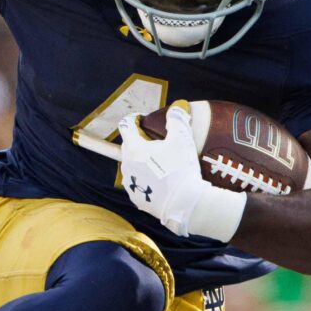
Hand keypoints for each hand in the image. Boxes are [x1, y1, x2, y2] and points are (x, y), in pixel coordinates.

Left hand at [118, 104, 244, 240]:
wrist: (184, 204)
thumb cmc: (181, 168)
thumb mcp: (182, 138)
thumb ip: (177, 118)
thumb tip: (178, 106)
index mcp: (134, 149)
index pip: (126, 126)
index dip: (134, 118)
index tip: (142, 118)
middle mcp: (127, 167)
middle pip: (128, 146)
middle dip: (138, 139)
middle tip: (153, 137)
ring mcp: (131, 185)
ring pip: (132, 166)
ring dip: (141, 160)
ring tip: (158, 159)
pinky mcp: (137, 200)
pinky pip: (138, 183)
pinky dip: (146, 178)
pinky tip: (159, 179)